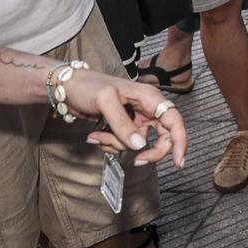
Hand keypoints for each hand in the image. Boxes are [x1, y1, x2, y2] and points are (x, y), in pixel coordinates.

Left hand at [64, 70, 187, 168]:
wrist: (68, 87)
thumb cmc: (87, 85)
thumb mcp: (105, 101)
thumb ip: (122, 124)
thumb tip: (139, 145)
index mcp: (149, 97)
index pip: (174, 120)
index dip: (180, 141)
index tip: (178, 161)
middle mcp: (146, 108)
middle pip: (161, 137)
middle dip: (148, 151)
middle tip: (137, 161)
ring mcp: (135, 119)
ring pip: (138, 144)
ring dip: (118, 145)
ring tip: (99, 135)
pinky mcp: (123, 127)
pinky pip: (124, 144)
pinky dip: (110, 144)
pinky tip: (96, 135)